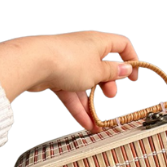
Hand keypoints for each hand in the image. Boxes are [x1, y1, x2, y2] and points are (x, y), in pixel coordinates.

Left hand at [0, 31, 138, 131]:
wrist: (33, 63)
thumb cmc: (67, 61)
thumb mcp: (98, 70)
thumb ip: (112, 72)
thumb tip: (124, 69)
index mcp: (98, 41)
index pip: (121, 44)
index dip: (131, 59)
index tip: (133, 77)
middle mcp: (84, 49)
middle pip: (102, 67)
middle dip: (108, 84)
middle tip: (111, 95)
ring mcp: (69, 63)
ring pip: (86, 84)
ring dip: (92, 102)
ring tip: (98, 120)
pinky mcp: (56, 76)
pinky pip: (72, 93)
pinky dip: (79, 108)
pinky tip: (86, 124)